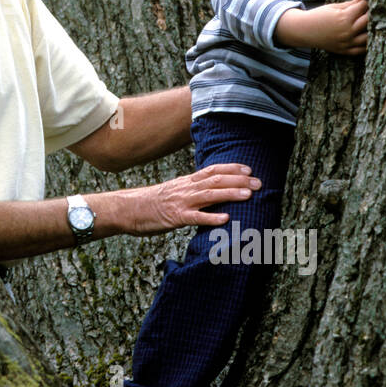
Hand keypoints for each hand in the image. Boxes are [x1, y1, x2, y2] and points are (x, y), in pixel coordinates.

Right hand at [119, 163, 261, 236]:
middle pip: (216, 180)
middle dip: (239, 180)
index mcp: (186, 182)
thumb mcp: (172, 191)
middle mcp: (186, 188)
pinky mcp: (175, 218)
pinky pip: (195, 217)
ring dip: (230, 194)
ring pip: (209, 195)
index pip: (212, 170)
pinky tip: (225, 218)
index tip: (249, 169)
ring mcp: (180, 202)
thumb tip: (208, 191)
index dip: (232, 168)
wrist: (127, 209)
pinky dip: (211, 217)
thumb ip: (190, 190)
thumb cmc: (150, 203)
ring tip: (249, 195)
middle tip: (259, 183)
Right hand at [313, 0, 368, 54]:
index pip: (364, 7)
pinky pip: (361, 50)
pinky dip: (366, 45)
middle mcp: (348, 31)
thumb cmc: (319, 16)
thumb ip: (350, 4)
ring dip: (372, 30)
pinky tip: (367, 38)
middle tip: (371, 11)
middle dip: (371, 14)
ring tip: (371, 24)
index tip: (366, 0)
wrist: (304, 31)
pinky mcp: (344, 50)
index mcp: (345, 17)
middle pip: (370, 20)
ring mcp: (347, 42)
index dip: (366, 2)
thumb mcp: (334, 7)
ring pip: (369, 37)